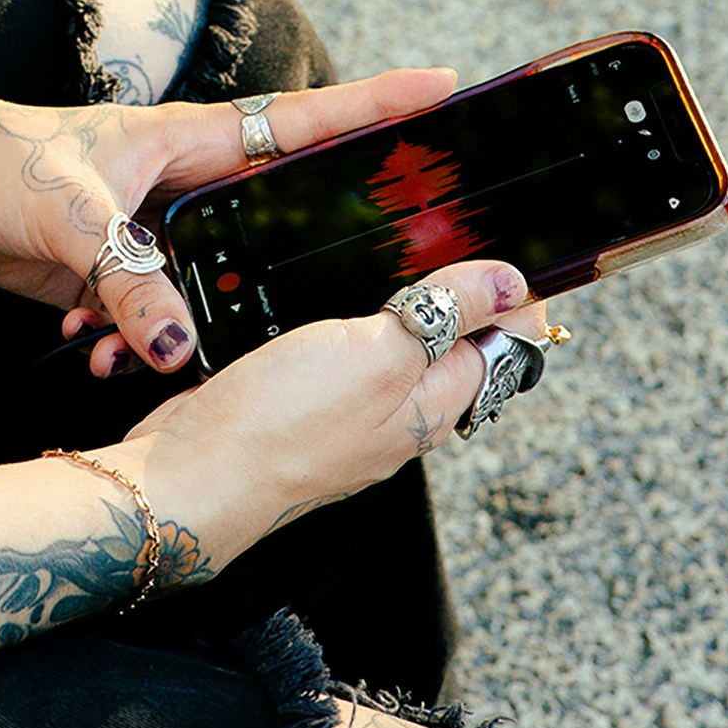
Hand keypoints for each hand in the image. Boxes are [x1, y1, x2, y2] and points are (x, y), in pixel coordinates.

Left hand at [0, 67, 466, 379]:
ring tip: (174, 347)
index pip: (305, 120)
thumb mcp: (66, 219)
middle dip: (327, 235)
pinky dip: (142, 341)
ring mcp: (157, 225)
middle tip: (399, 260)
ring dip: (209, 320)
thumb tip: (179, 344)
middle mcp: (187, 180)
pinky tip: (106, 359)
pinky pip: (161, 313)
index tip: (449, 88)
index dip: (379, 106)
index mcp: (191, 141)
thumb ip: (126, 280)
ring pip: (221, 278)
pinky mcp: (120, 266)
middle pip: (285, 205)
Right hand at [114, 253, 551, 565]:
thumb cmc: (285, 422)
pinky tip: (341, 305)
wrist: (199, 469)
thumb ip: (445, 317)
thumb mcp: (381, 355)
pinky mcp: (299, 403)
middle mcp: (393, 417)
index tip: (528, 269)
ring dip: (414, 313)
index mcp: (427, 408)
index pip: (493, 351)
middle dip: (469, 309)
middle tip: (480, 259)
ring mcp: (345, 414)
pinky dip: (358, 328)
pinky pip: (346, 360)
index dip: (513, 305)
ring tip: (423, 267)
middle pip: (448, 356)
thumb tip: (510, 283)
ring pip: (396, 357)